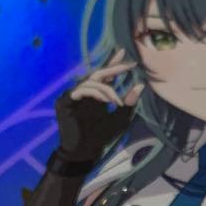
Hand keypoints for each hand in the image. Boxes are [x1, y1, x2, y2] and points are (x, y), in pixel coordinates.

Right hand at [55, 49, 144, 163]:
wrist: (84, 152)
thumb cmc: (100, 137)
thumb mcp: (120, 119)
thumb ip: (128, 104)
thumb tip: (140, 86)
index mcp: (95, 95)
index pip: (105, 75)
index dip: (113, 63)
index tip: (125, 53)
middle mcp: (84, 92)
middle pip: (98, 73)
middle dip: (114, 68)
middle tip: (128, 65)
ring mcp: (73, 95)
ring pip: (91, 82)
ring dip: (107, 89)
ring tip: (116, 100)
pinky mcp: (65, 101)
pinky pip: (81, 90)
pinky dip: (95, 93)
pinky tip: (105, 101)